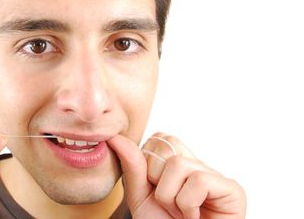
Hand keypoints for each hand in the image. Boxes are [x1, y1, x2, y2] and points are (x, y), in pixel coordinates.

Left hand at [108, 132, 245, 218]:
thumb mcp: (140, 197)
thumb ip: (132, 167)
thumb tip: (116, 137)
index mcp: (177, 162)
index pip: (157, 138)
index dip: (148, 166)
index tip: (156, 193)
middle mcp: (197, 164)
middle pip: (166, 144)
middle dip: (157, 179)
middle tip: (168, 204)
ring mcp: (215, 175)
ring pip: (178, 163)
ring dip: (170, 196)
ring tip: (181, 213)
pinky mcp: (232, 189)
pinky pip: (198, 180)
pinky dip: (188, 204)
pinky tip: (195, 217)